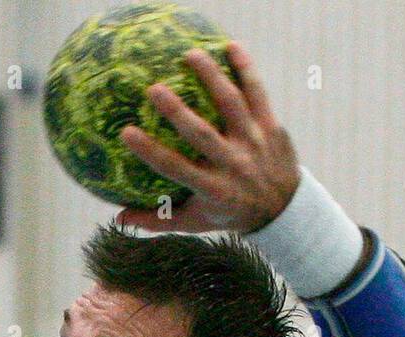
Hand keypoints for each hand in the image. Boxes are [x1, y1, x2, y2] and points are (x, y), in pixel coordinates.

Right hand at [115, 42, 299, 233]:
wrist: (285, 210)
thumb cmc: (230, 212)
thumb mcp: (197, 222)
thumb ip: (159, 220)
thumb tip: (118, 218)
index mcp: (213, 190)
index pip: (176, 169)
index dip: (150, 152)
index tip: (126, 133)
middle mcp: (234, 167)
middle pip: (202, 135)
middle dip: (178, 113)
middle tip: (154, 89)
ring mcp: (254, 144)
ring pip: (232, 105)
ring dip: (212, 78)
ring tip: (190, 55)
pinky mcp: (271, 128)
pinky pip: (258, 94)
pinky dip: (246, 70)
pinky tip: (231, 46)